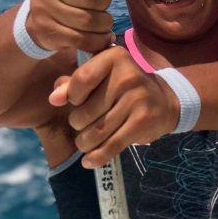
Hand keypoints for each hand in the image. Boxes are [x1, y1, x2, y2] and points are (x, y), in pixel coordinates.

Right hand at [26, 0, 117, 54]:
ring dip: (103, 23)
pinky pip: (79, 39)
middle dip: (104, 2)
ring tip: (104, 19)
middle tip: (103, 3)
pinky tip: (103, 36)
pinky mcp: (43, 30)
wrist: (45, 2)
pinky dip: (98, 40)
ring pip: (86, 21)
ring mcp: (39, 7)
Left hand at [48, 47, 179, 166]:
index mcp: (114, 57)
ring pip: (95, 132)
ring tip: (85, 141)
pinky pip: (111, 145)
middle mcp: (127, 75)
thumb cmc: (121, 89)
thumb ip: (72, 84)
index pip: (80, 80)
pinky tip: (89, 161)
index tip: (77, 102)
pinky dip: (96, 157)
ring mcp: (137, 99)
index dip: (72, 97)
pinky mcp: (143, 122)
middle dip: (78, 124)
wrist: (163, 103)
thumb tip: (54, 98)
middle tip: (85, 124)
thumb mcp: (100, 78)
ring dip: (85, 142)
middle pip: (84, 112)